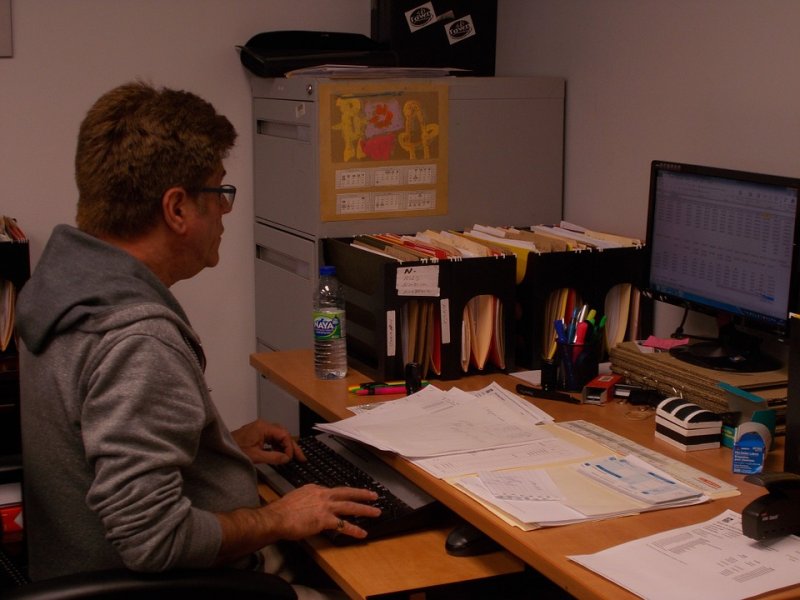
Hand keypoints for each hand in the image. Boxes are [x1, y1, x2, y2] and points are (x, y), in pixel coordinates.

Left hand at [230, 419, 304, 464]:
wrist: (220, 449)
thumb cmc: (235, 450)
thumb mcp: (256, 456)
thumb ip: (273, 457)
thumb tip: (287, 458)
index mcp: (263, 427)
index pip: (283, 435)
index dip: (289, 447)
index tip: (291, 458)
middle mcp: (263, 425)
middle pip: (283, 434)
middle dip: (291, 446)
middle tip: (301, 458)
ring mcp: (259, 429)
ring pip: (278, 436)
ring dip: (285, 446)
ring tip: (291, 457)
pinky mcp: (256, 434)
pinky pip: (271, 438)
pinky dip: (277, 446)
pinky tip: (279, 454)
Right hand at [264, 484, 380, 540]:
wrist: (277, 517)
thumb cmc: (281, 511)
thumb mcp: (295, 498)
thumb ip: (305, 499)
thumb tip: (307, 505)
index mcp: (314, 489)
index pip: (332, 491)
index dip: (341, 495)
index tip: (348, 496)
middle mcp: (322, 495)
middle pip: (346, 493)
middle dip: (361, 494)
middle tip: (373, 495)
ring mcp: (325, 507)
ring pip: (350, 506)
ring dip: (365, 509)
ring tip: (376, 512)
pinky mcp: (325, 520)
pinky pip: (343, 525)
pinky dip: (354, 530)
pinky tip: (362, 533)